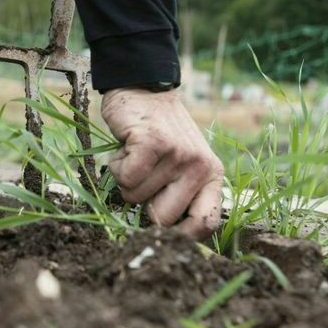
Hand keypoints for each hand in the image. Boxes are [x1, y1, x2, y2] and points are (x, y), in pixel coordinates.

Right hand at [101, 88, 223, 239]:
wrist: (144, 88)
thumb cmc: (159, 134)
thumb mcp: (181, 164)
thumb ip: (179, 194)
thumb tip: (161, 239)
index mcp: (211, 176)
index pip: (205, 224)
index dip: (180, 238)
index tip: (159, 234)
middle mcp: (200, 167)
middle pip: (162, 218)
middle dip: (142, 204)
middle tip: (143, 178)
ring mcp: (177, 154)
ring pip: (136, 196)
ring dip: (126, 180)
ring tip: (136, 155)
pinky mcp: (153, 143)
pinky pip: (125, 177)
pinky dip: (116, 166)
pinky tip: (126, 148)